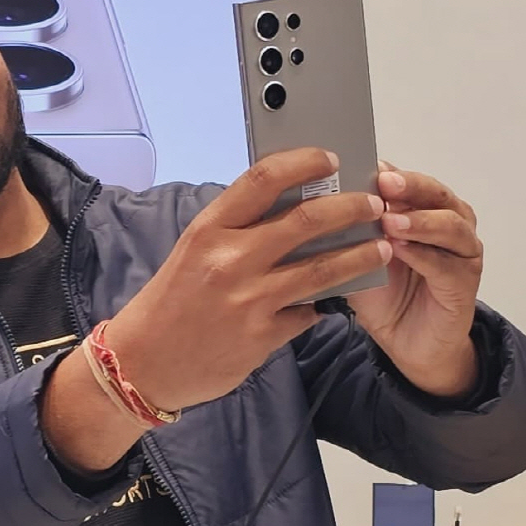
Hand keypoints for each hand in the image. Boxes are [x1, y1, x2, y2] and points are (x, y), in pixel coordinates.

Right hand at [42, 149, 388, 471]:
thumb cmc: (169, 303)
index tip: (332, 159)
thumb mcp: (194, 253)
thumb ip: (237, 230)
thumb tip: (292, 206)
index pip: (264, 179)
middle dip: (351, 208)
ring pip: (323, 268)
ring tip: (382, 248)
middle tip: (374, 205)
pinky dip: (322, 304)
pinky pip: (308, 313)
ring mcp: (249, 300)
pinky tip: (332, 300)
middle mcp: (230, 260)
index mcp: (209, 230)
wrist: (142, 365)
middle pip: (307, 220)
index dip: (305, 162)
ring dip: (361, 255)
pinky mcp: (262, 336)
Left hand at [352, 165, 484, 397]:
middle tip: (382, 182)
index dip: (388, 171)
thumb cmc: (385, 297)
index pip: (409, 181)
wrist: (407, 344)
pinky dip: (423, 254)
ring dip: (418, 219)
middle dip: (409, 185)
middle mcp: (450, 222)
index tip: (363, 164)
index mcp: (424, 209)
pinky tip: (401, 250)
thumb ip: (347, 232)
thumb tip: (312, 204)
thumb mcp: (358, 258)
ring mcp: (462, 251)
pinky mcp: (465, 281)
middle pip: (435, 193)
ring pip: (449, 224)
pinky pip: (446, 263)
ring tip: (389, 220)